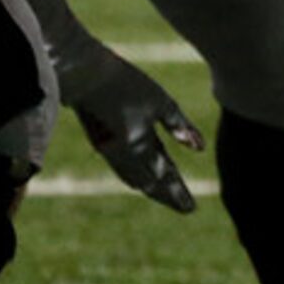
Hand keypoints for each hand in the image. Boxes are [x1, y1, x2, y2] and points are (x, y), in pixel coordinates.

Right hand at [60, 41, 200, 211]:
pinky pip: (122, 168)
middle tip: (185, 208)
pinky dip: (135, 177)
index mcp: (140, 145)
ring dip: (151, 188)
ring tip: (164, 195)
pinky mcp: (100, 141)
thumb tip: (200, 148)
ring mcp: (109, 149)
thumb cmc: (126, 83)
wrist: (83, 74)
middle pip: (150, 182)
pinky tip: (137, 178)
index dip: (178, 193)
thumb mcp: (161, 101)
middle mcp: (123, 154)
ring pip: (133, 178)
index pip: (165, 176)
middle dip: (168, 195)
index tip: (191, 208)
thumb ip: (180, 126)